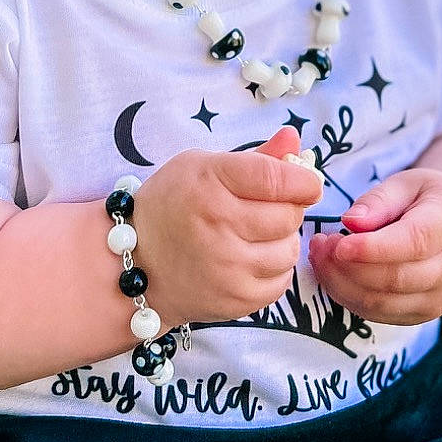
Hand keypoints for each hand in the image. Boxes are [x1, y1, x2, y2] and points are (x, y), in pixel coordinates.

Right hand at [134, 126, 321, 324]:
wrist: (134, 263)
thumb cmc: (170, 206)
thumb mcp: (202, 166)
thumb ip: (255, 158)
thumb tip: (294, 140)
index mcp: (209, 183)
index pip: (277, 177)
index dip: (303, 178)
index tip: (307, 181)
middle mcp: (218, 226)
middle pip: (289, 214)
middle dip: (287, 208)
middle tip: (265, 208)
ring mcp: (228, 268)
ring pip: (289, 248)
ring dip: (281, 240)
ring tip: (254, 234)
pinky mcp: (235, 300)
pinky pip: (281, 280)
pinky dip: (273, 268)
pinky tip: (250, 258)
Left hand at [307, 167, 441, 324]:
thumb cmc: (430, 199)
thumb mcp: (408, 182)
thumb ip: (379, 199)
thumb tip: (351, 222)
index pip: (413, 243)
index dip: (372, 249)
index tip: (337, 244)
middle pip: (395, 279)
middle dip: (348, 267)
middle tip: (319, 244)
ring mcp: (440, 297)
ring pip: (382, 302)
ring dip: (342, 284)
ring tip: (321, 256)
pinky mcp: (423, 314)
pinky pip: (379, 314)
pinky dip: (349, 297)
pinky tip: (335, 274)